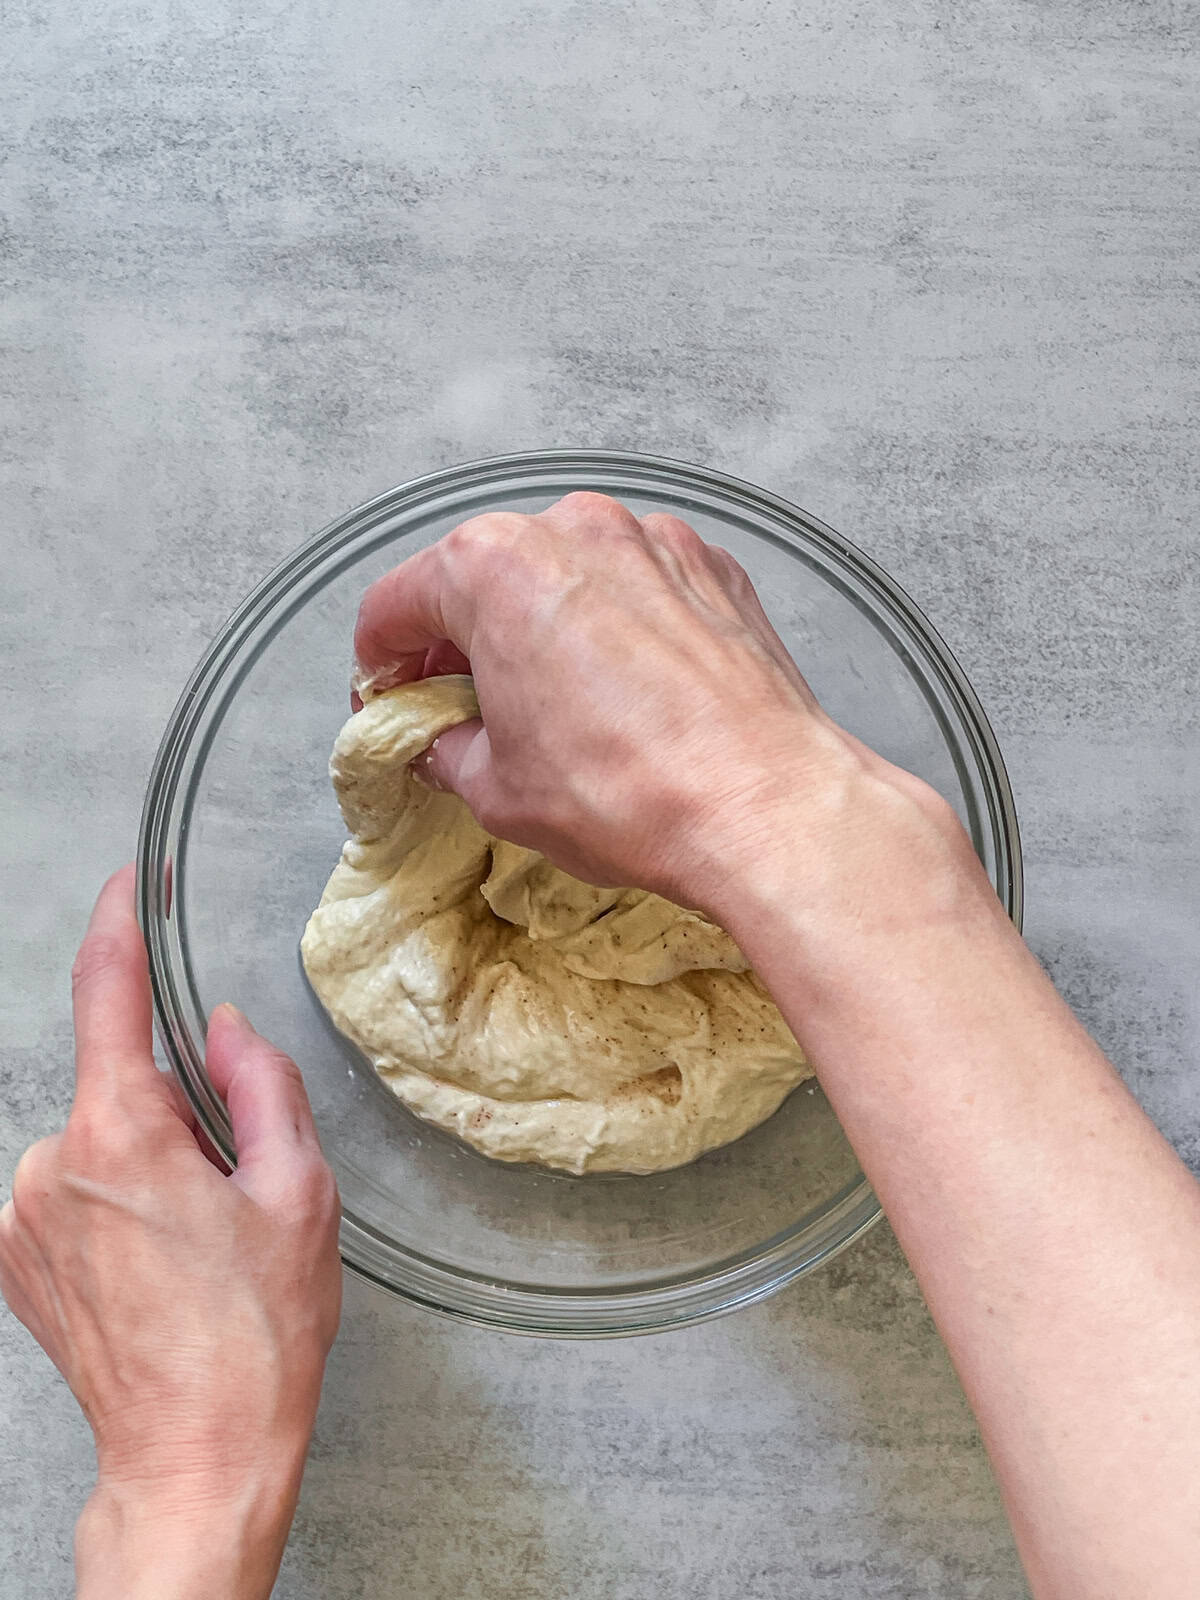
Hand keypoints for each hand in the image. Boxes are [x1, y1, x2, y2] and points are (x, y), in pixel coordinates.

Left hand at [0, 867, 341, 1599]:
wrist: (195, 1458)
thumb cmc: (252, 1341)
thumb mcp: (298, 1193)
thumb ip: (261, 1087)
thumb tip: (229, 1031)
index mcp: (121, 1137)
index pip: (105, 994)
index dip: (119, 924)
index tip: (130, 886)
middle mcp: (49, 1167)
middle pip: (120, 1082)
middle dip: (179, 1109)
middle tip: (232, 1189)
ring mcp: (20, 1218)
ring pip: (98, 1138)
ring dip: (149, 1162)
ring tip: (196, 1246)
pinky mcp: (14, 1258)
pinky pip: (72, 1186)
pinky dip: (117, 1200)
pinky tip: (159, 1265)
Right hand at [353, 492, 978, 935]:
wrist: (765, 804)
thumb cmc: (633, 793)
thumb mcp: (499, 791)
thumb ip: (447, 750)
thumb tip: (442, 744)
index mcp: (494, 568)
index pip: (398, 602)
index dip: (380, 659)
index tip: (387, 692)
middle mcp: (572, 531)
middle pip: (483, 576)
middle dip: (462, 640)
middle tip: (464, 707)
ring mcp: (652, 541)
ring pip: (566, 576)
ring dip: (544, 627)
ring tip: (556, 706)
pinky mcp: (712, 569)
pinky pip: (638, 588)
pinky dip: (617, 627)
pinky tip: (627, 693)